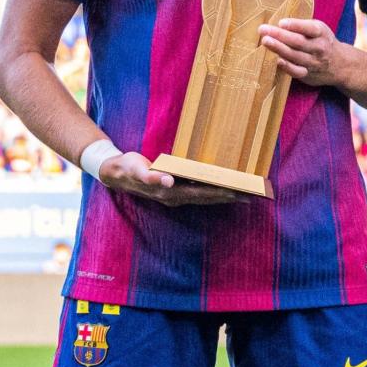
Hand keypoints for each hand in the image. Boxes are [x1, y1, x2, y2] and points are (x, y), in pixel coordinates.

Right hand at [97, 150, 245, 206]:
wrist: (116, 173)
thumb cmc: (129, 168)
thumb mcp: (137, 170)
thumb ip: (151, 176)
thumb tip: (168, 182)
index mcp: (170, 193)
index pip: (201, 194)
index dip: (219, 193)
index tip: (237, 192)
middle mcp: (175, 197)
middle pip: (207, 198)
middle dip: (229, 197)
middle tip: (251, 194)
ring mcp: (176, 196)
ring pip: (205, 197)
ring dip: (224, 196)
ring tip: (244, 194)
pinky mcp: (175, 190)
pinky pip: (199, 193)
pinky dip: (213, 191)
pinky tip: (223, 189)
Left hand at [260, 18, 356, 87]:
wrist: (341, 64)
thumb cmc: (323, 41)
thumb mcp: (319, 29)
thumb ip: (302, 26)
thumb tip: (277, 22)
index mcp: (321, 33)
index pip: (309, 28)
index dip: (295, 25)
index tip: (281, 22)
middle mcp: (318, 47)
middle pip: (298, 41)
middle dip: (280, 35)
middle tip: (263, 30)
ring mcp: (313, 62)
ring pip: (295, 55)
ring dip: (279, 48)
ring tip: (265, 41)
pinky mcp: (308, 74)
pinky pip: (297, 71)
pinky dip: (287, 67)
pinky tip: (277, 60)